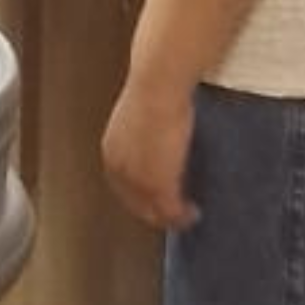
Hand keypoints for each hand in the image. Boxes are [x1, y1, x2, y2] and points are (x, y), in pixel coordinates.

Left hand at [101, 70, 198, 233]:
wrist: (159, 86)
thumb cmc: (154, 89)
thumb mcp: (143, 115)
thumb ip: (145, 133)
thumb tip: (159, 136)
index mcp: (113, 152)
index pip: (123, 185)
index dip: (140, 196)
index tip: (156, 199)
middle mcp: (120, 169)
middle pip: (135, 202)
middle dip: (154, 211)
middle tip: (173, 215)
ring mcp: (138, 179)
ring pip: (152, 210)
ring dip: (169, 217)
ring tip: (184, 218)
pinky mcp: (159, 185)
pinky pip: (170, 210)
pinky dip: (182, 217)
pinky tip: (192, 214)